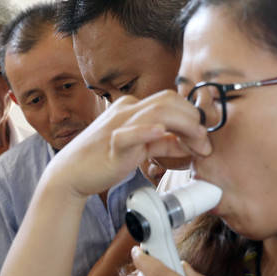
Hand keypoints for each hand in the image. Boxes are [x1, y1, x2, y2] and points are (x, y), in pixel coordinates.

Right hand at [48, 90, 211, 199]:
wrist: (70, 175)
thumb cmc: (102, 162)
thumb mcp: (137, 149)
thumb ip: (160, 143)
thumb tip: (184, 144)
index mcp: (132, 108)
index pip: (170, 101)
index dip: (192, 116)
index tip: (203, 139)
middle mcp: (126, 111)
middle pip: (169, 101)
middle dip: (194, 120)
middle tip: (206, 144)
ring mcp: (118, 125)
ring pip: (158, 112)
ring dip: (184, 126)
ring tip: (197, 145)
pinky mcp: (111, 144)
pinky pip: (130, 134)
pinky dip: (147, 132)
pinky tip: (161, 133)